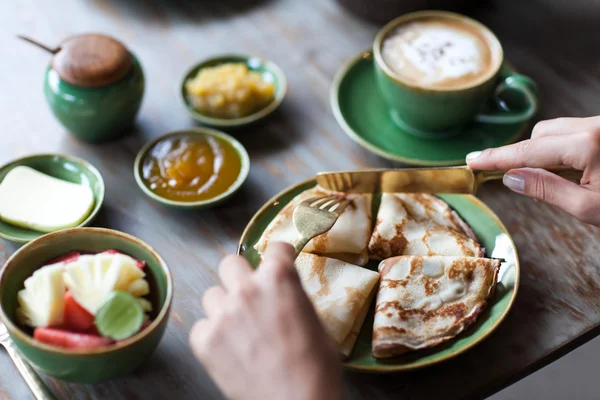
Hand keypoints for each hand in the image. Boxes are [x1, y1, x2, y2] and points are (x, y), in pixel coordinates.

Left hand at [189, 242, 342, 399]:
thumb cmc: (316, 367)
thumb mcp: (315, 320)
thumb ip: (293, 296)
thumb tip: (284, 290)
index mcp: (279, 278)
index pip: (275, 248)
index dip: (279, 256)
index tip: (279, 263)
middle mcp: (246, 289)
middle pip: (230, 263)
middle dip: (240, 276)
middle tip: (250, 294)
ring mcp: (222, 314)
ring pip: (212, 295)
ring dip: (224, 307)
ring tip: (239, 329)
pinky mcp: (204, 341)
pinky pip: (201, 327)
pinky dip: (212, 336)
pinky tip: (229, 350)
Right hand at [466, 116, 599, 225]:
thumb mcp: (587, 207)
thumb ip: (547, 189)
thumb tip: (511, 177)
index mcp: (588, 145)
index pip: (529, 151)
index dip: (497, 157)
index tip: (473, 160)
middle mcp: (594, 126)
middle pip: (540, 134)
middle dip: (527, 156)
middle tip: (526, 183)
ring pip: (556, 130)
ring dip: (546, 152)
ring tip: (563, 180)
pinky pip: (573, 132)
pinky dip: (564, 149)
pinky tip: (577, 171)